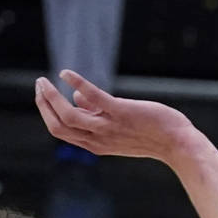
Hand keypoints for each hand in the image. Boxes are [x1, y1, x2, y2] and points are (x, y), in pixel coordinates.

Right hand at [35, 70, 205, 160]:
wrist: (178, 143)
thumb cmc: (151, 134)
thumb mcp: (119, 129)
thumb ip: (96, 116)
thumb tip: (76, 98)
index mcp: (96, 144)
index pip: (61, 131)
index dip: (47, 113)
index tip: (42, 95)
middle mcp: (99, 139)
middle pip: (58, 126)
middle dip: (43, 105)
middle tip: (39, 84)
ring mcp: (109, 127)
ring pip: (69, 115)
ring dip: (51, 97)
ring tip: (44, 80)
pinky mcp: (122, 113)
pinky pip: (93, 97)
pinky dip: (77, 84)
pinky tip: (66, 74)